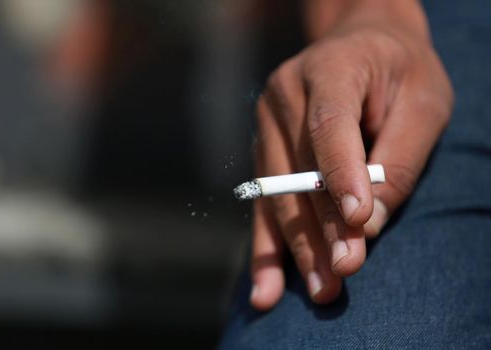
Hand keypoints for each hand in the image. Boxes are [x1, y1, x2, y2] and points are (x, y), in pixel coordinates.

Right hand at [250, 1, 452, 307]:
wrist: (361, 45)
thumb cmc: (400, 73)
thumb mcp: (423, 103)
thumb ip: (397, 159)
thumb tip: (366, 225)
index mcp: (330, 67)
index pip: (329, 125)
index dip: (340, 175)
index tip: (358, 224)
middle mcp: (285, 94)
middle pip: (299, 170)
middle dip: (321, 227)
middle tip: (341, 274)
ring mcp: (266, 122)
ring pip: (278, 193)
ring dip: (298, 245)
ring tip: (319, 289)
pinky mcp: (264, 149)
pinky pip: (265, 203)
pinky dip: (268, 246)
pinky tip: (266, 287)